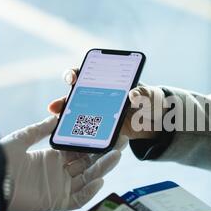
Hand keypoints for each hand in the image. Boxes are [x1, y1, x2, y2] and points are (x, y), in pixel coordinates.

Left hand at [0, 116, 124, 210]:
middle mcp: (58, 173)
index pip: (80, 150)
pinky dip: (89, 192)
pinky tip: (99, 180)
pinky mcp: (56, 203)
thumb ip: (42, 128)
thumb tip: (59, 116)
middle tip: (120, 143)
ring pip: (87, 179)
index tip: (106, 133)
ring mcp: (59, 188)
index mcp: (52, 158)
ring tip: (116, 156)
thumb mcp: (23, 137)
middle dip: (104, 154)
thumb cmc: (1, 158)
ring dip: (102, 169)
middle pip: (88, 164)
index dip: (94, 143)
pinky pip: (78, 199)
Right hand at [48, 69, 165, 139]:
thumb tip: (133, 95)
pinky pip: (88, 130)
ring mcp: (97, 112)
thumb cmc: (149, 101)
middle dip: (62, 101)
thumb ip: (142, 93)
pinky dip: (80, 133)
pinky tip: (73, 137)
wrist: (155, 121)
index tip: (73, 78)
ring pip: (77, 114)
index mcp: (106, 81)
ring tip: (59, 123)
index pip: (84, 74)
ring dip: (66, 119)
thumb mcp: (148, 95)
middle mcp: (97, 96)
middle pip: (74, 97)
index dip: (74, 74)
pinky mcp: (102, 128)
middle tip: (55, 107)